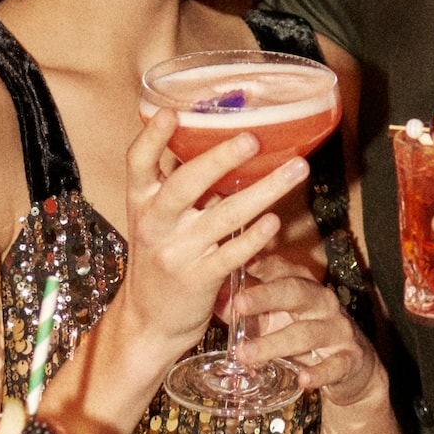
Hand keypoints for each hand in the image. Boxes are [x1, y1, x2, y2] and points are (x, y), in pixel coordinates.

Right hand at [114, 109, 312, 355]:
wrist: (148, 321)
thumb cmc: (160, 256)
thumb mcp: (156, 218)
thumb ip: (178, 184)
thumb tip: (215, 137)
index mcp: (141, 201)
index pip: (137, 162)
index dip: (152, 136)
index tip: (172, 112)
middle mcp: (154, 223)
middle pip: (185, 184)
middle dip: (219, 159)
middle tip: (252, 138)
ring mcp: (177, 252)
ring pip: (224, 216)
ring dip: (264, 190)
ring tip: (295, 169)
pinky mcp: (198, 280)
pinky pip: (232, 254)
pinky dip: (256, 237)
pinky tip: (276, 221)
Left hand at [231, 255, 385, 405]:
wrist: (354, 368)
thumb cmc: (305, 334)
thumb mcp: (277, 318)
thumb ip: (247, 307)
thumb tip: (211, 295)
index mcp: (303, 286)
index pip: (281, 270)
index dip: (259, 269)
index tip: (234, 265)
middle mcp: (323, 302)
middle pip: (295, 292)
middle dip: (266, 296)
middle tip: (238, 304)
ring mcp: (338, 330)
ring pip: (307, 333)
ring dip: (275, 344)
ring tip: (246, 355)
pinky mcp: (350, 359)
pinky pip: (335, 365)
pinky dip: (319, 373)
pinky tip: (303, 380)